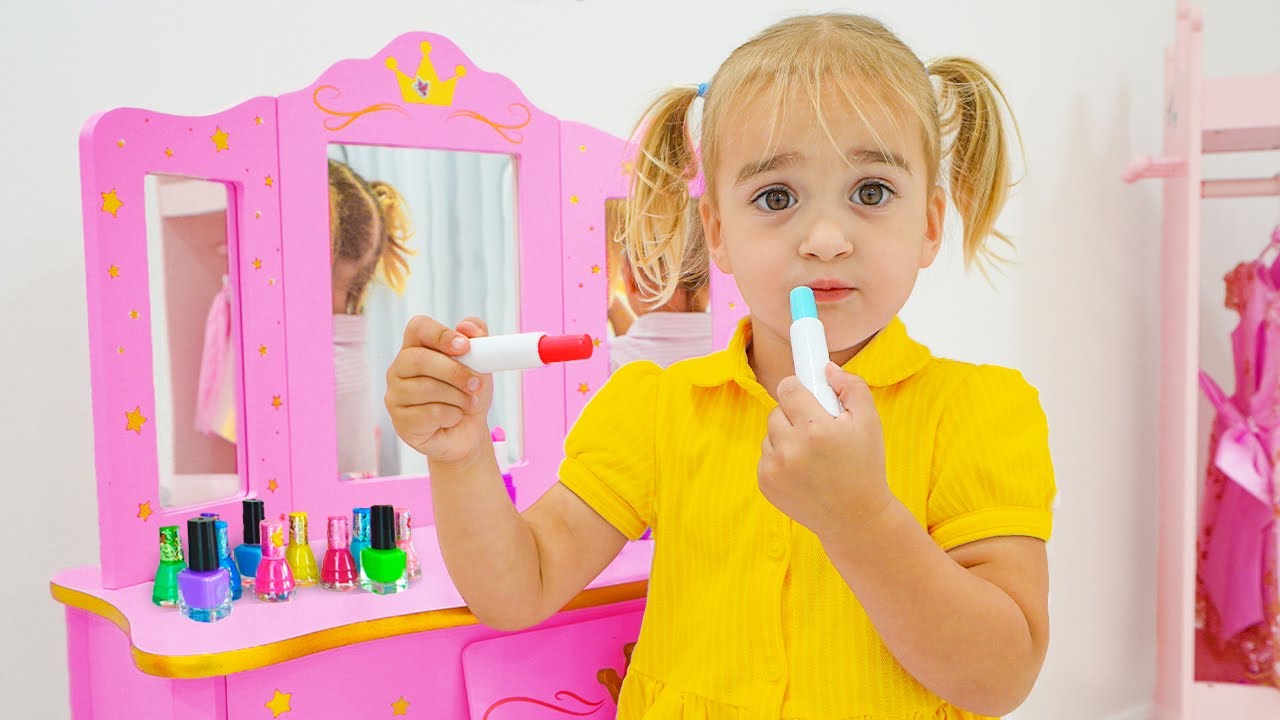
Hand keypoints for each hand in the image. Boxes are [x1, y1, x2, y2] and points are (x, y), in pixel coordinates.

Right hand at [385, 315, 493, 465]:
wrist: (467, 431)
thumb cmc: (467, 394)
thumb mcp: (481, 365)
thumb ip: (479, 341)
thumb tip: (467, 327)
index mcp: (416, 348)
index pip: (418, 328)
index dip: (440, 334)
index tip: (465, 347)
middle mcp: (399, 369)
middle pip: (420, 359)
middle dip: (455, 372)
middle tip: (476, 384)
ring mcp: (395, 395)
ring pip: (427, 388)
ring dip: (458, 397)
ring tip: (469, 403)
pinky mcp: (400, 421)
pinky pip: (429, 413)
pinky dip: (451, 415)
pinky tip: (453, 417)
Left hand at [757, 362, 892, 537]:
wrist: (855, 517)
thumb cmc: (865, 466)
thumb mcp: (870, 422)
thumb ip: (851, 387)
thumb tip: (826, 368)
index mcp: (815, 429)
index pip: (788, 388)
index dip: (799, 388)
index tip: (806, 393)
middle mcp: (790, 448)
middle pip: (777, 410)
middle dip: (795, 415)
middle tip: (816, 429)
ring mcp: (774, 468)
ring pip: (770, 434)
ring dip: (786, 437)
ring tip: (812, 455)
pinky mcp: (765, 483)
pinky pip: (766, 456)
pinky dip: (780, 458)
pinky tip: (803, 471)